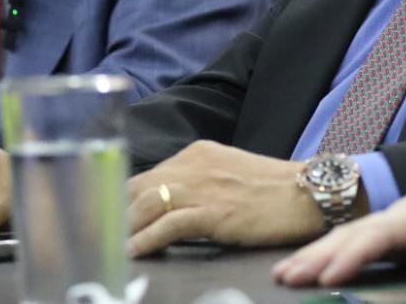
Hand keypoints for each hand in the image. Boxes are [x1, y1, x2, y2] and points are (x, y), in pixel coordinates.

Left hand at [127, 140, 332, 256]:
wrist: (306, 193)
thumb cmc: (271, 189)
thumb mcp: (228, 173)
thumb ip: (198, 182)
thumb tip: (168, 204)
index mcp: (197, 153)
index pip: (149, 175)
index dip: (124, 198)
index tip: (108, 216)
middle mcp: (194, 164)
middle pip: (138, 186)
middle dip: (115, 211)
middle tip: (98, 235)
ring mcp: (203, 187)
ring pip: (147, 205)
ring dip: (124, 228)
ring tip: (108, 248)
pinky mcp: (213, 212)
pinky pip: (167, 226)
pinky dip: (146, 240)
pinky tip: (134, 252)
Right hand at [272, 167, 405, 286]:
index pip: (387, 230)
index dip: (356, 252)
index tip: (328, 274)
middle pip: (361, 231)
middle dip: (322, 252)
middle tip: (287, 275)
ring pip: (358, 236)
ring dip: (321, 254)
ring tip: (287, 273)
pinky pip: (368, 245)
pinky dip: (338, 256)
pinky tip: (318, 269)